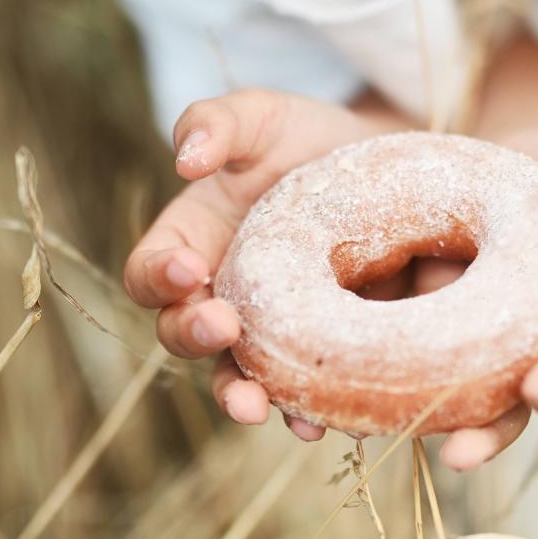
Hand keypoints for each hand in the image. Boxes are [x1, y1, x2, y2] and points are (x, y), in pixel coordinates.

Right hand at [124, 89, 397, 438]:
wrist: (386, 167)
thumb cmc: (308, 139)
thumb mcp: (262, 117)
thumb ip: (217, 123)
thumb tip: (185, 158)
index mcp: (190, 243)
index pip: (151, 272)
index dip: (160, 275)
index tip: (191, 267)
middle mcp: (220, 296)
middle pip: (185, 334)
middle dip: (198, 337)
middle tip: (225, 326)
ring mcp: (269, 330)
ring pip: (238, 378)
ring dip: (243, 397)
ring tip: (258, 408)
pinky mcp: (318, 350)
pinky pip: (302, 391)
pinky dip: (306, 410)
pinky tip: (320, 421)